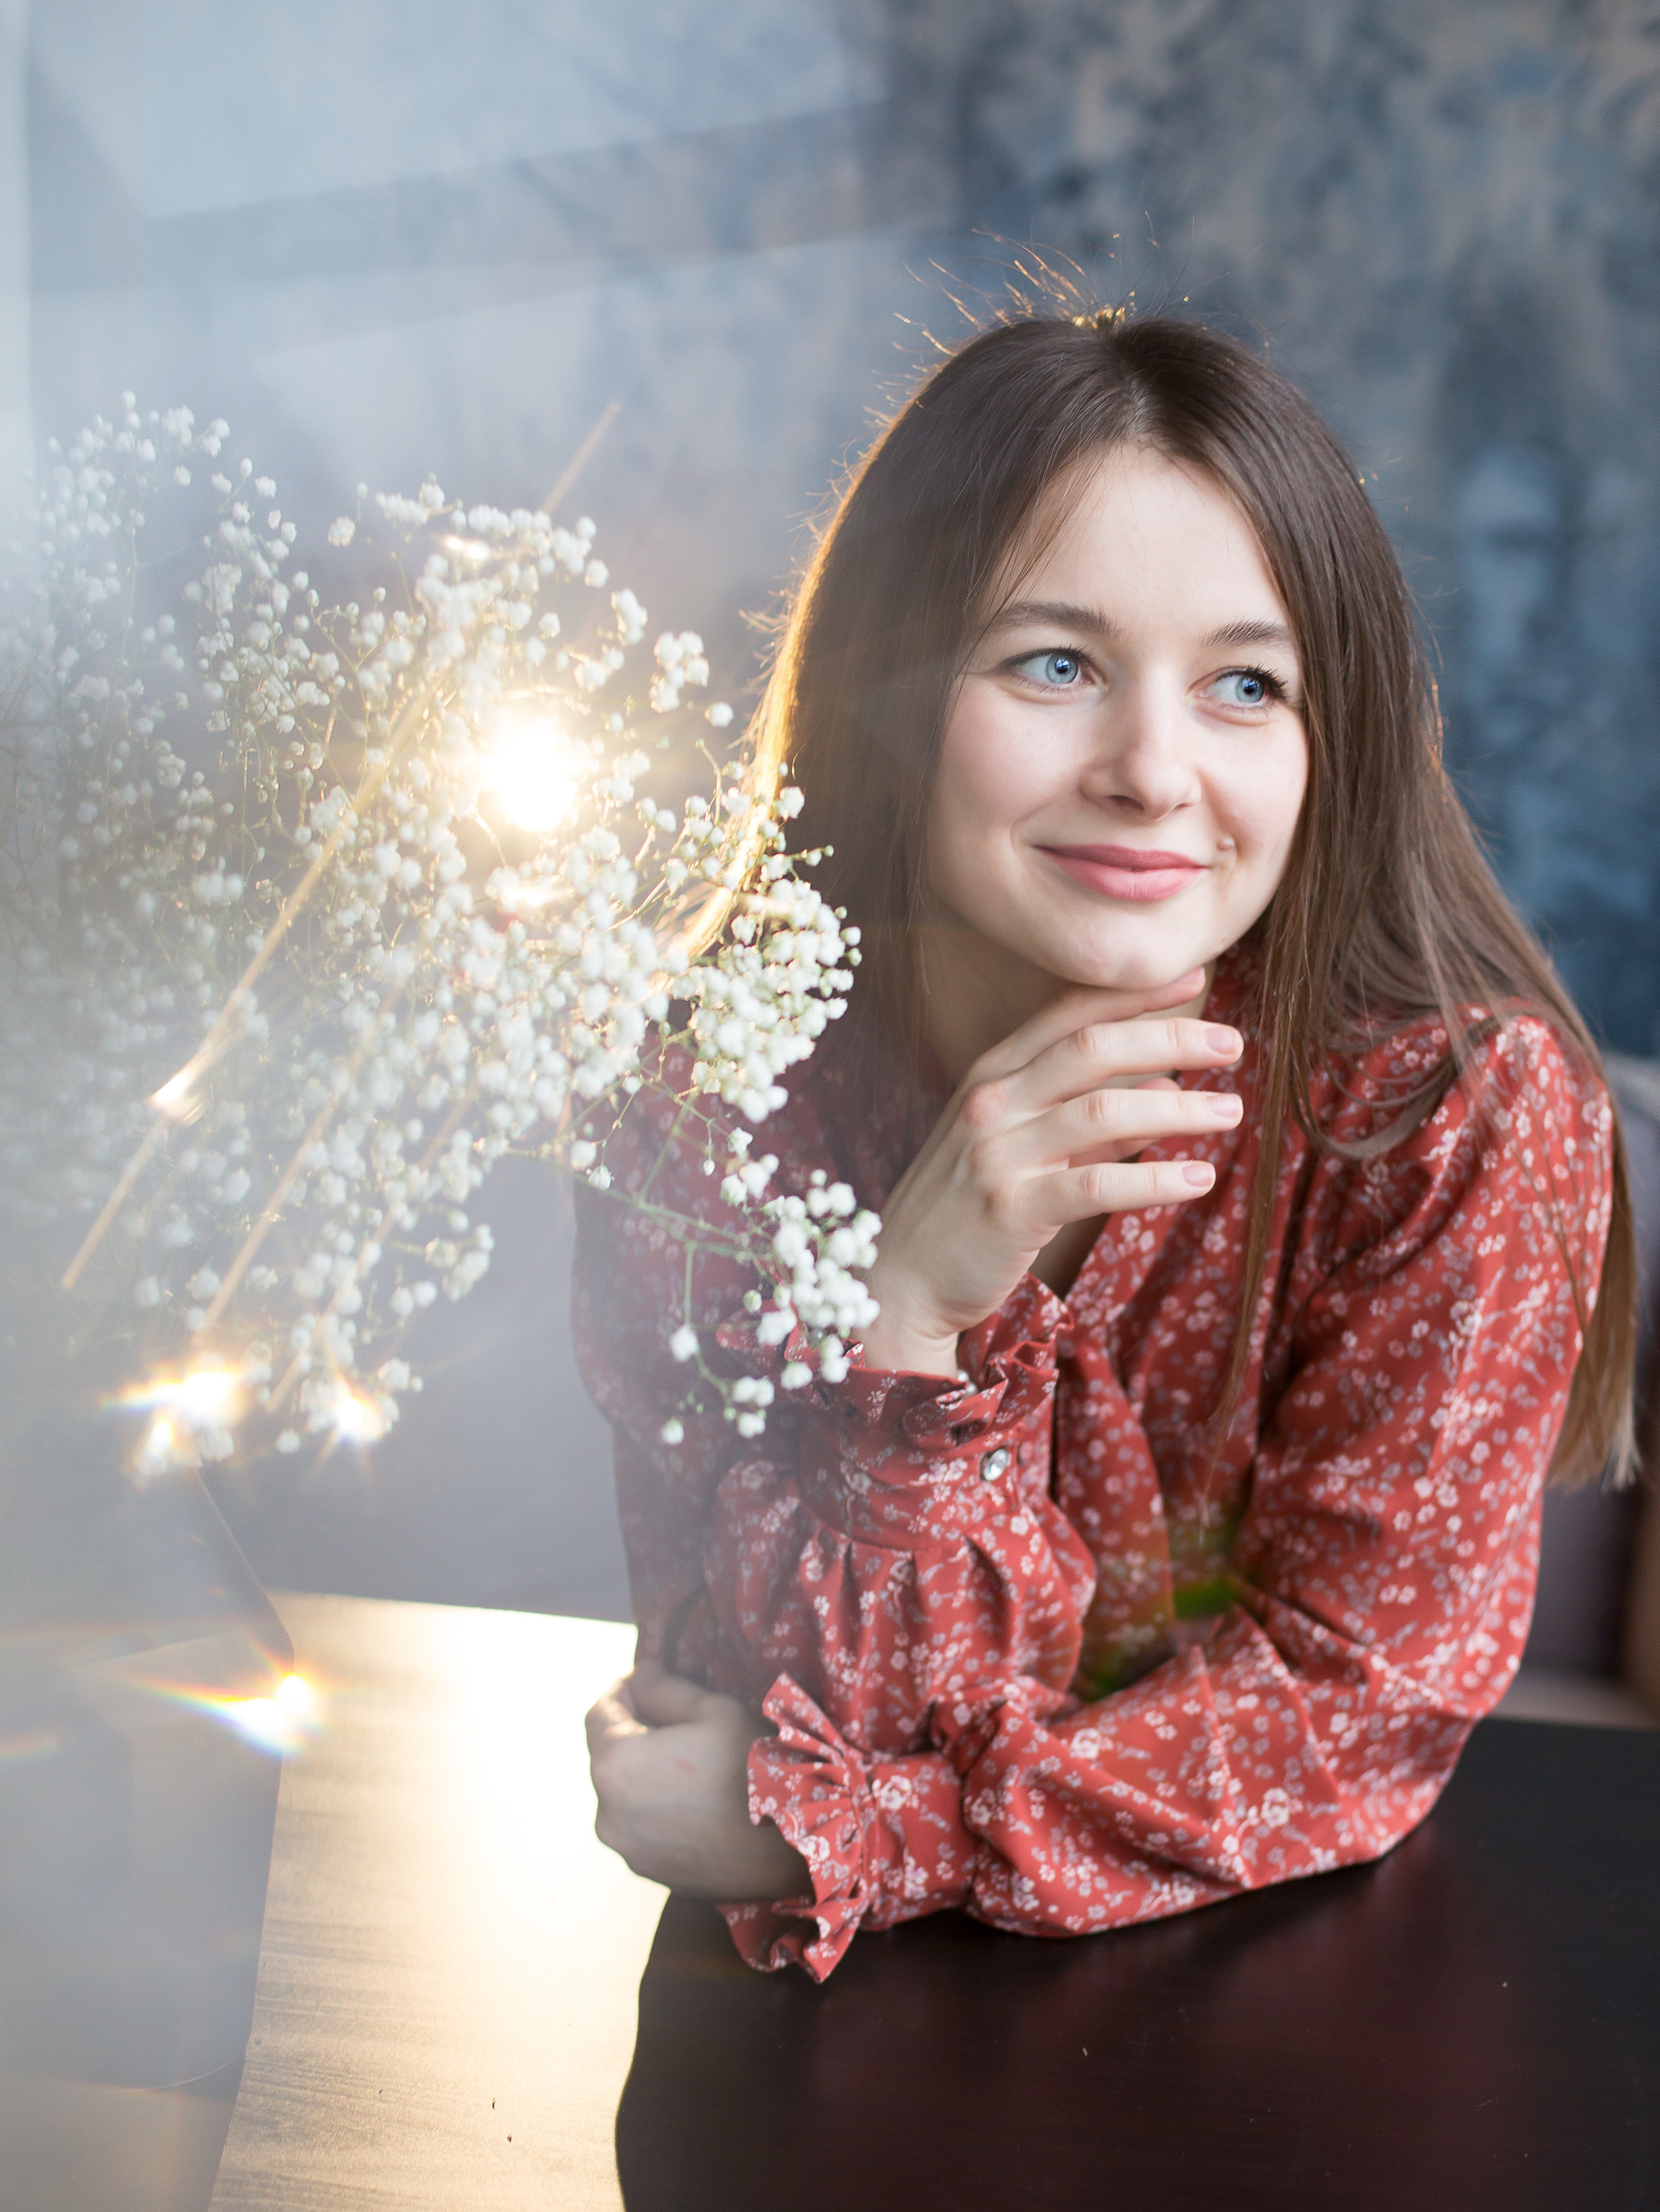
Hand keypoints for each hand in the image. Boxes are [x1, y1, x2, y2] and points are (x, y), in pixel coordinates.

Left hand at [585, 1660, 809, 1899]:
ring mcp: (628, 1849)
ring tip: (692, 1762)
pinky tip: (699, 1800)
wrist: (794, 1844)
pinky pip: (643, 1826)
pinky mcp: (650, 1872)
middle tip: (678, 1718)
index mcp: (616, 1765)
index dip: (623, 1690)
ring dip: (647, 1772)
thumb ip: (664, 1688)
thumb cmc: (753, 1767)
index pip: (600, 1713)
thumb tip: (641, 1677)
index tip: (648, 1680)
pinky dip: (659, 1807)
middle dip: (637, 1730)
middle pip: (610, 1755)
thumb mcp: (712, 1709)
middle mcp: (607, 1813)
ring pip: (626, 1794)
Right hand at [860, 971, 1243, 1375]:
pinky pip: (1097, 1183)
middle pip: (1092, 1048)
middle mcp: (992, 1102)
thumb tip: (1158, 1084)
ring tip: (1230, 1112)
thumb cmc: (964, 1208)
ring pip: (1104, 1111)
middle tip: (1233, 1044)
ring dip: (1177, 1108)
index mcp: (991, 1075)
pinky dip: (1155, 1178)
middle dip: (1169, 1037)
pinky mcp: (1010, 1210)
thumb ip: (1082, 1116)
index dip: (1134, 995)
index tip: (1194, 982)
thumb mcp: (1016, 1145)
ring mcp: (997, 1154)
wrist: (898, 1279)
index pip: (1069, 1015)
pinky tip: (1199, 1178)